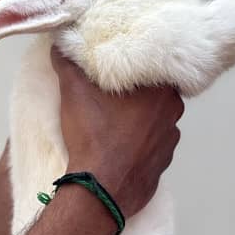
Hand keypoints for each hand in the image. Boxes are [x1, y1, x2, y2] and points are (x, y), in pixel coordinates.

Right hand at [51, 47, 183, 217]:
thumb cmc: (94, 137)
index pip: (154, 66)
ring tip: (115, 121)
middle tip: (114, 92)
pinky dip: (140, 143)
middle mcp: (173, 114)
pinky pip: (153, 146)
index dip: (136, 65)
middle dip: (138, 92)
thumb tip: (60, 44)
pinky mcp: (162, 165)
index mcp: (161, 89)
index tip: (120, 66)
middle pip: (156, 93)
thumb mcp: (74, 91)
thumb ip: (69, 63)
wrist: (101, 191)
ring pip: (156, 121)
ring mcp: (170, 142)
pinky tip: (121, 145)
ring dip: (140, 119)